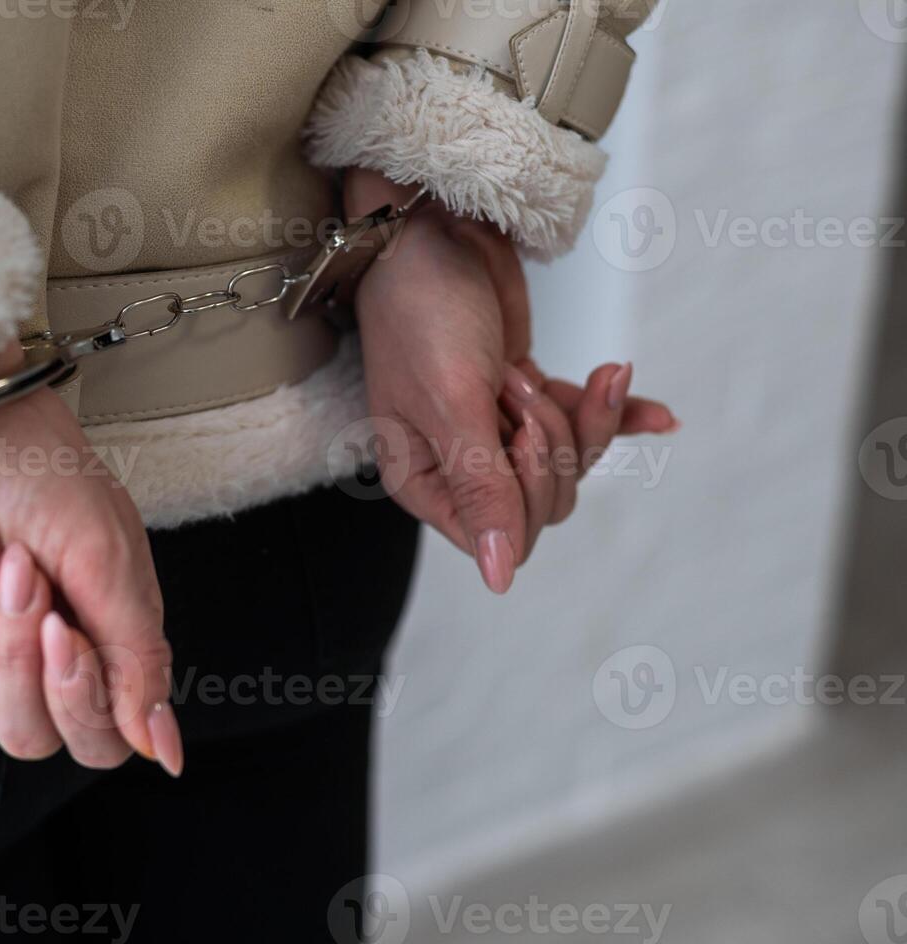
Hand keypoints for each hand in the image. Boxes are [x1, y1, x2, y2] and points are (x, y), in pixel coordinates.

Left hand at [0, 383, 182, 774]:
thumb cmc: (36, 467)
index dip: (79, 703)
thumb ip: (138, 660)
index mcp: (96, 642)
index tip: (69, 635)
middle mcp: (32, 655)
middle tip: (26, 578)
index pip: (95, 737)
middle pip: (28, 735)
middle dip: (19, 655)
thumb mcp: (108, 560)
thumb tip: (163, 748)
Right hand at [347, 169, 676, 591]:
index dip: (525, 490)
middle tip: (515, 383)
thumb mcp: (452, 404)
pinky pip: (588, 422)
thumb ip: (483, 489)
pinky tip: (661, 416)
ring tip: (536, 368)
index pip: (501, 534)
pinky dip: (622, 414)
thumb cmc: (419, 309)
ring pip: (572, 464)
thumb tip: (500, 579)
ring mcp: (496, 429)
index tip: (514, 430)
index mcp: (424, 479)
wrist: (430, 226)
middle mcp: (460, 465)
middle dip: (551, 442)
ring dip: (578, 416)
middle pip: (545, 502)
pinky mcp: (528, 394)